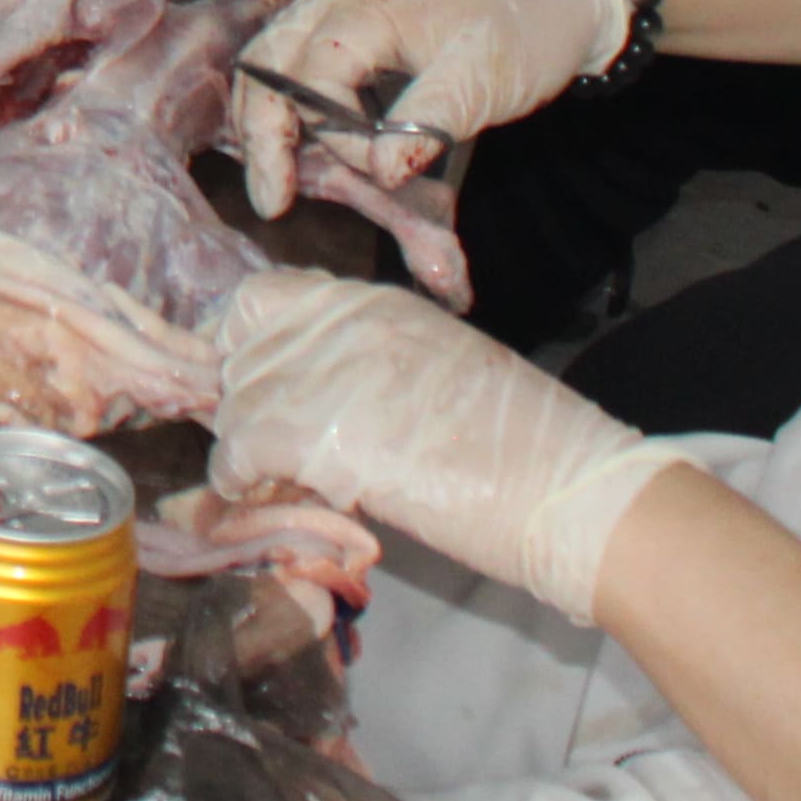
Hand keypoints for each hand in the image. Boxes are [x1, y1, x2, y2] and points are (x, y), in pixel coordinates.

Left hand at [208, 266, 693, 619]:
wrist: (567, 490)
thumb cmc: (525, 446)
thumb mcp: (437, 370)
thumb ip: (368, 368)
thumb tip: (313, 397)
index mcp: (371, 303)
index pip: (260, 302)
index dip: (250, 351)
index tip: (259, 392)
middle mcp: (337, 321)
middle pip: (239, 354)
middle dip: (245, 404)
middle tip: (270, 452)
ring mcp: (321, 370)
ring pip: (234, 405)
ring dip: (246, 449)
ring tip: (278, 483)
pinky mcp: (311, 430)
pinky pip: (238, 451)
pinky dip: (243, 482)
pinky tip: (269, 498)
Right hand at [226, 0, 632, 219]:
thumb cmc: (525, 32)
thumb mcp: (484, 83)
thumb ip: (426, 126)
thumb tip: (379, 172)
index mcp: (367, 1)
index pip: (313, 75)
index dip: (334, 136)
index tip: (377, 175)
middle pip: (266, 61)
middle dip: (262, 132)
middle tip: (274, 200)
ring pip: (272, 59)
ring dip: (271, 119)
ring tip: (283, 178)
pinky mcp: (349, 16)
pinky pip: (297, 57)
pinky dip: (293, 103)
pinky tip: (311, 143)